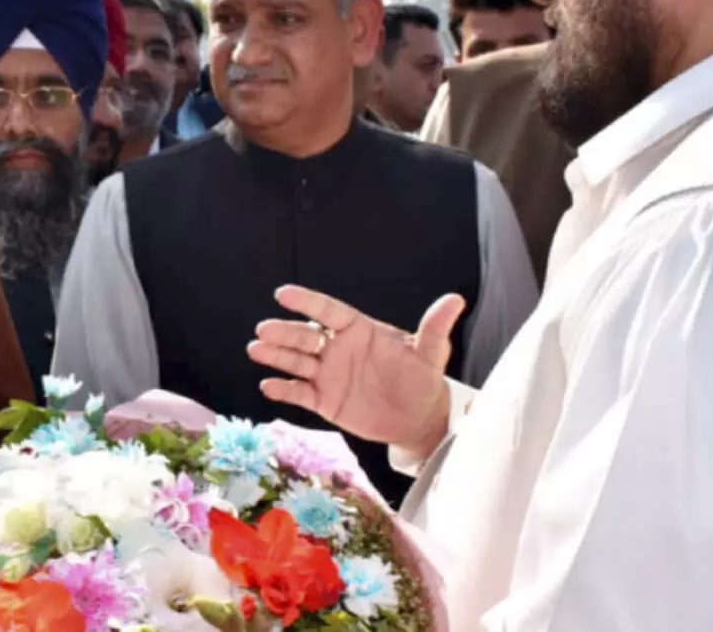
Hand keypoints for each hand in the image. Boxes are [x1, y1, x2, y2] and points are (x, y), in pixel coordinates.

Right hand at [248, 285, 465, 457]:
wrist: (418, 418)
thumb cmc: (422, 379)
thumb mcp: (430, 354)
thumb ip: (435, 328)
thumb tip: (456, 299)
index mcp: (359, 331)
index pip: (329, 311)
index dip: (307, 302)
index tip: (283, 293)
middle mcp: (338, 348)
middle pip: (306, 336)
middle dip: (284, 333)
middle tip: (263, 330)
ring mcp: (328, 374)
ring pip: (297, 362)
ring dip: (276, 356)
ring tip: (256, 350)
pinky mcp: (325, 400)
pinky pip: (299, 393)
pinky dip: (283, 390)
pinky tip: (267, 385)